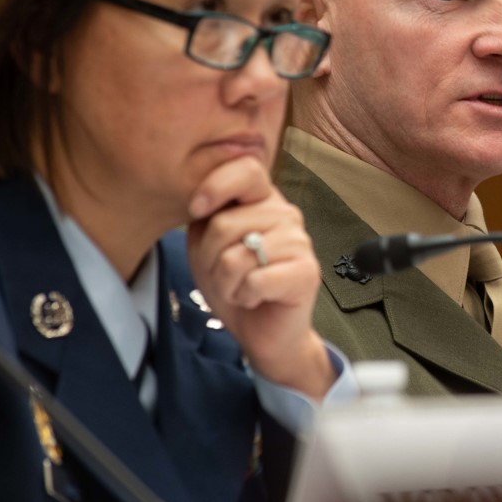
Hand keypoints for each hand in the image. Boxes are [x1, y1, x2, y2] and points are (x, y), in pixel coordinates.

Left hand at [186, 155, 334, 398]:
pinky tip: (256, 298)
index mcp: (263, 200)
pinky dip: (244, 297)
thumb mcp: (208, 246)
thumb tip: (199, 201)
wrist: (264, 332)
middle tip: (224, 275)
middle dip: (209, 260)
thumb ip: (206, 217)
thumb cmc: (236, 285)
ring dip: (226, 283)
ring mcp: (300, 241)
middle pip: (225, 224)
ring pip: (235, 256)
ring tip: (241, 288)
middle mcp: (285, 214)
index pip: (245, 169)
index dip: (215, 186)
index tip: (195, 211)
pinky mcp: (306, 272)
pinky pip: (254, 280)